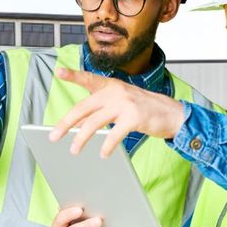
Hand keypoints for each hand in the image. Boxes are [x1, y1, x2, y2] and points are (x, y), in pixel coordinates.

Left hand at [48, 67, 185, 157]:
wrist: (172, 113)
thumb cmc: (142, 110)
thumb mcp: (119, 105)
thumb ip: (99, 111)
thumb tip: (77, 125)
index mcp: (110, 86)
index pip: (88, 79)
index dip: (73, 75)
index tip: (59, 72)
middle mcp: (115, 92)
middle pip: (84, 107)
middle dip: (66, 123)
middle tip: (54, 136)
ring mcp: (125, 103)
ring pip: (94, 122)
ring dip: (82, 138)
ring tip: (74, 150)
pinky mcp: (134, 117)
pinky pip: (114, 133)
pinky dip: (107, 145)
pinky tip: (103, 154)